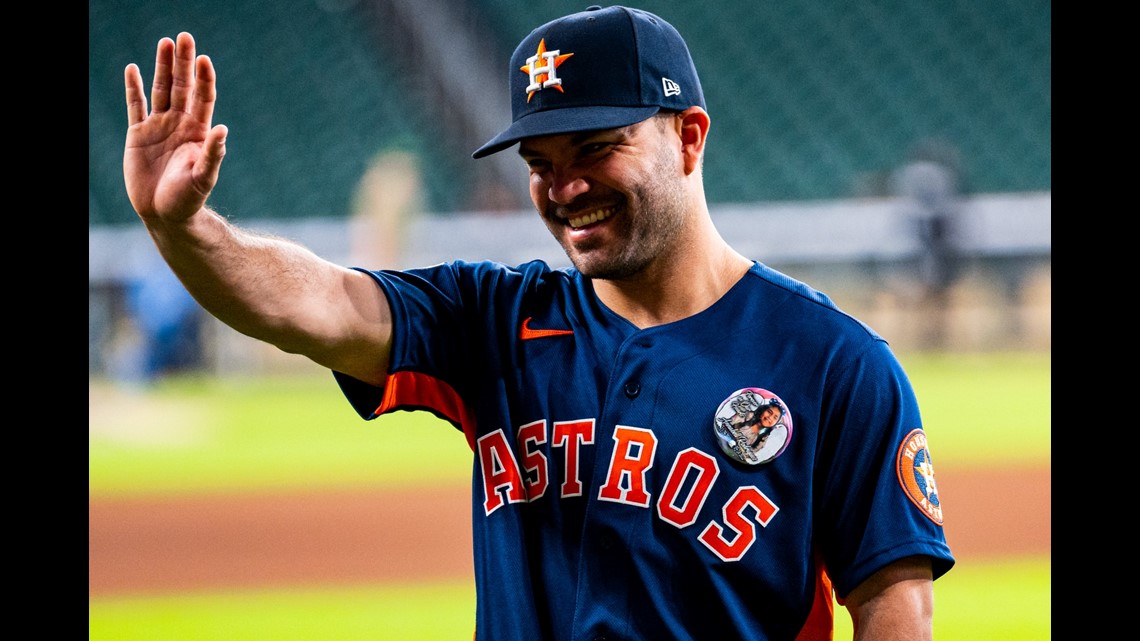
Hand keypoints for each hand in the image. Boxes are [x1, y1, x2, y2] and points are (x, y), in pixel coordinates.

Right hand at [123, 32, 226, 225]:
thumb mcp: (204, 178)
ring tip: (165, 42)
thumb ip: (213, 154)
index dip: (204, 79)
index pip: (203, 98)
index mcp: (198, 132)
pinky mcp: (138, 135)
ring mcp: (159, 127)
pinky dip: (133, 87)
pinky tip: (133, 68)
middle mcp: (180, 124)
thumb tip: (223, 129)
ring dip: (162, 67)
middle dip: (183, 62)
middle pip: (182, 86)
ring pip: (160, 90)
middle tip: (184, 36)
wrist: (165, 215)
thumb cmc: (189, 199)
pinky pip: (135, 106)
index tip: (203, 59)